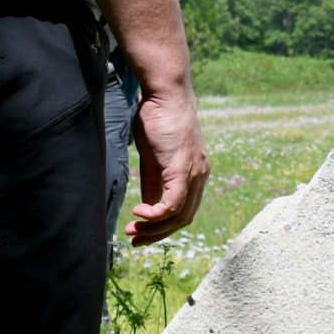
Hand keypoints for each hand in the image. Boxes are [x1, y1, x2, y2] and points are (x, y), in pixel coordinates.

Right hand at [127, 78, 209, 245]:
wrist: (165, 94)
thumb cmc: (158, 120)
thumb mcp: (154, 158)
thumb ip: (154, 183)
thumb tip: (148, 207)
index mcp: (195, 174)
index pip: (184, 211)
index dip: (163, 227)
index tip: (140, 233)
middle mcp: (200, 176)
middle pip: (184, 219)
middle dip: (158, 234)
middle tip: (134, 239)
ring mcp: (194, 173)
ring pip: (179, 215)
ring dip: (154, 228)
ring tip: (133, 229)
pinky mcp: (183, 168)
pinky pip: (174, 203)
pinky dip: (156, 214)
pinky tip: (138, 213)